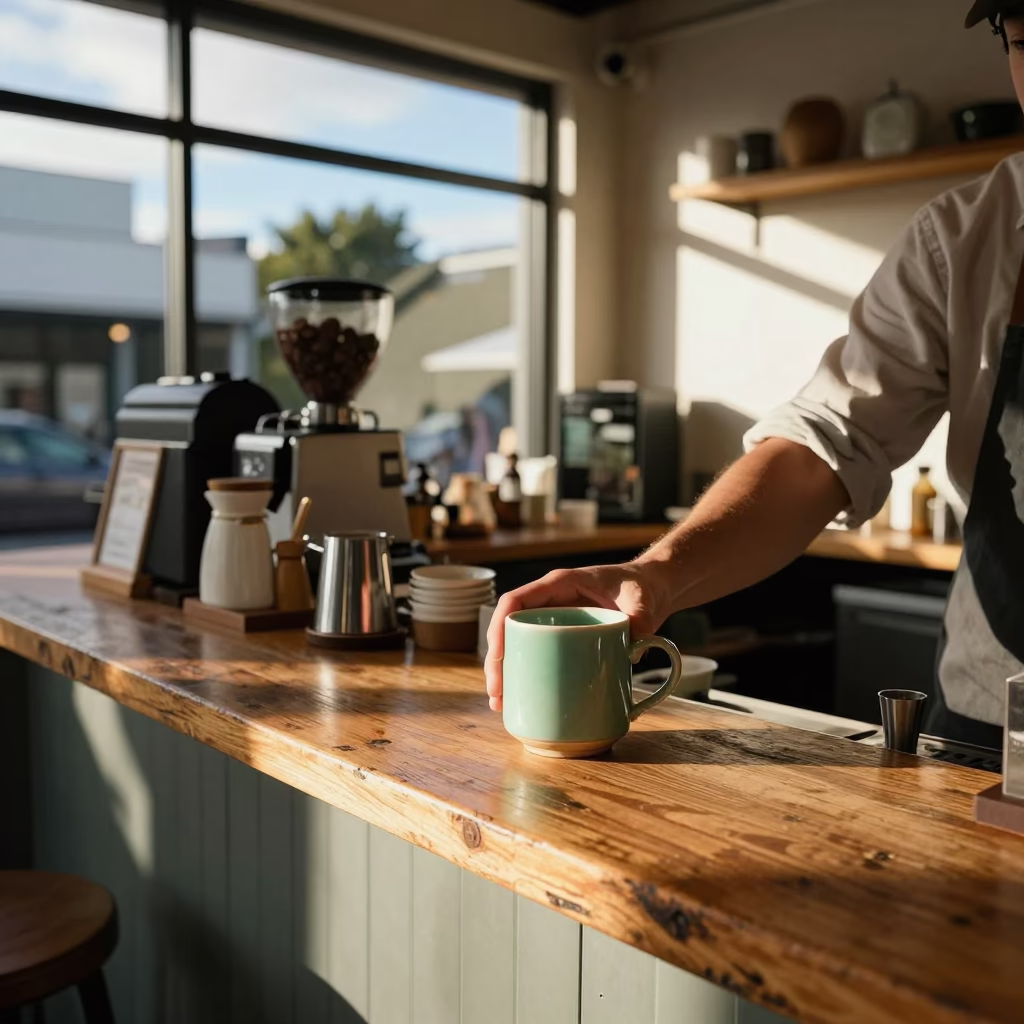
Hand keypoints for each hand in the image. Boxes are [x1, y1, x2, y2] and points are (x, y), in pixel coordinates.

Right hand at [484, 562, 672, 710]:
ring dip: (505, 672)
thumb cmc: (642, 586)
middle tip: (497, 693)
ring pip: (518, 643)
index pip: (516, 601)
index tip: (497, 657)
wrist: (652, 588)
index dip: (499, 627)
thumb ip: (641, 619)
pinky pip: (536, 653)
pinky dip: (526, 675)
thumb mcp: (643, 599)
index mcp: (560, 584)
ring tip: (500, 703)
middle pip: (509, 627)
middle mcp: (550, 601)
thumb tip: (632, 652)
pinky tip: (520, 698)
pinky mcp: (563, 637)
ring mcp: (555, 620)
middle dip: (497, 660)